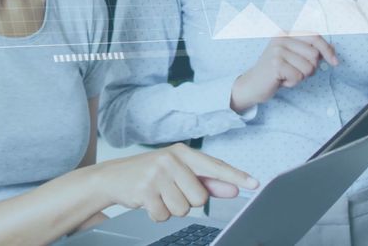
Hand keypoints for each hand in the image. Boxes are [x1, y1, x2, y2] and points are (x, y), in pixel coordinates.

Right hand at [92, 143, 258, 221]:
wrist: (112, 177)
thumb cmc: (150, 174)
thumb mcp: (177, 172)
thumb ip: (205, 180)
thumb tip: (231, 189)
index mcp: (182, 152)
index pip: (214, 166)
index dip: (236, 176)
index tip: (254, 184)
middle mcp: (171, 160)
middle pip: (199, 197)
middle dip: (187, 201)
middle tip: (170, 191)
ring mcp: (157, 174)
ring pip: (183, 209)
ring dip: (171, 208)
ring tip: (158, 195)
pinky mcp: (145, 190)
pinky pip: (165, 215)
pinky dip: (158, 214)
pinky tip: (148, 201)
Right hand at [230, 33, 337, 111]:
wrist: (252, 84)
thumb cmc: (275, 72)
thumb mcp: (293, 57)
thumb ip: (310, 51)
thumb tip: (333, 48)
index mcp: (286, 34)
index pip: (315, 37)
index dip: (328, 50)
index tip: (335, 63)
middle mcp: (281, 39)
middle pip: (314, 55)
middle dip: (310, 68)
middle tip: (295, 71)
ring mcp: (277, 51)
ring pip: (308, 68)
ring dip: (301, 77)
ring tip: (287, 75)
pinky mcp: (275, 64)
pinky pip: (298, 77)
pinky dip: (292, 82)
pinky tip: (281, 80)